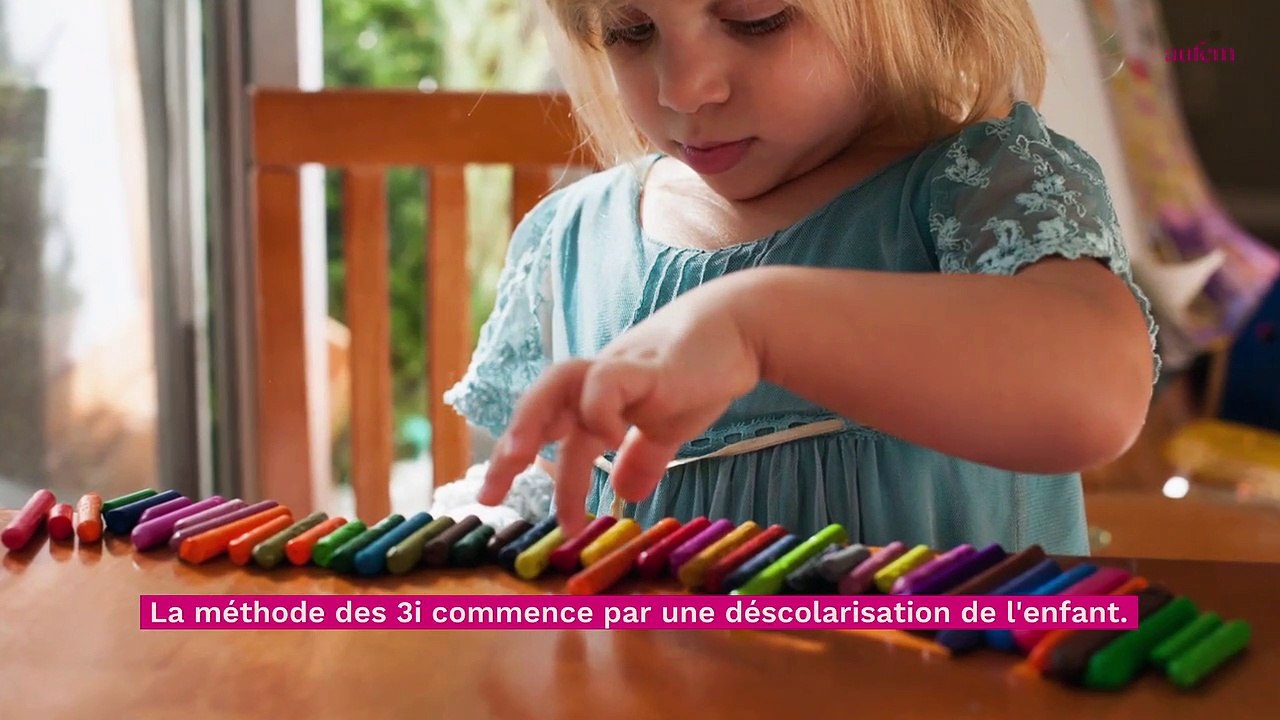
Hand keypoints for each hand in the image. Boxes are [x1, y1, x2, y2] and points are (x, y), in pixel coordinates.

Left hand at [479, 277, 761, 534]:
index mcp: (599, 394)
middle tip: (489, 493)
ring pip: (559, 385)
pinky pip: (605, 381)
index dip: (517, 457)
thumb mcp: (668, 425)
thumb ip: (644, 455)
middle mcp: (600, 380)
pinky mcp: (648, 367)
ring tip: (518, 460)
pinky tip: (610, 438)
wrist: (743, 326)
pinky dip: (598, 410)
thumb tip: (625, 493)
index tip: (493, 497)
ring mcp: (622, 369)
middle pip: (539, 402)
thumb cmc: (703, 369)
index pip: (547, 423)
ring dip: (533, 422)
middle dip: (510, 447)